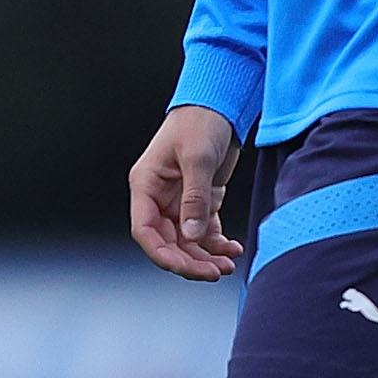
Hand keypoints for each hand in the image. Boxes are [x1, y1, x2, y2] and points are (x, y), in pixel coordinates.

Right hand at [128, 104, 244, 280]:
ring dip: (205, 257)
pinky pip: (204, 232)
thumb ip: (194, 200)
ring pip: (187, 242)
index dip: (162, 254)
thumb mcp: (197, 159)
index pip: (145, 230)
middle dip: (189, 261)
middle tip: (214, 272)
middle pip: (167, 242)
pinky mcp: (200, 201)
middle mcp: (159, 197)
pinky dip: (217, 244)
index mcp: (146, 185)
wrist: (218, 105)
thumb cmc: (199, 123)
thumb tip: (192, 237)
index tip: (185, 267)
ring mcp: (179, 201)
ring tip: (227, 265)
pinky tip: (233, 248)